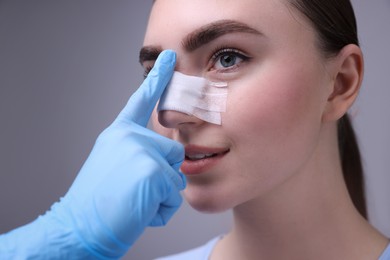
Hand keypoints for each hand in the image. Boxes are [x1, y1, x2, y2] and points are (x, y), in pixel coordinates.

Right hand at [0, 50, 184, 258]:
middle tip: (133, 190)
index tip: (168, 57)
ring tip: (134, 201)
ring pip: (175, 173)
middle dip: (162, 175)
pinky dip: (160, 209)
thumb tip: (163, 159)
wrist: (79, 228)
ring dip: (160, 194)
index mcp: (119, 134)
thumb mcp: (114, 167)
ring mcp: (140, 150)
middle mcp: (129, 137)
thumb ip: (136, 154)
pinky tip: (137, 210)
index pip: (140, 101)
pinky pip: (173, 194)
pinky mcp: (151, 169)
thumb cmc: (97, 203)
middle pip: (173, 152)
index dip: (157, 79)